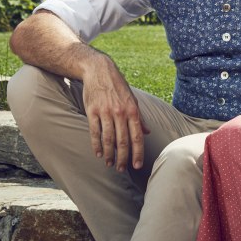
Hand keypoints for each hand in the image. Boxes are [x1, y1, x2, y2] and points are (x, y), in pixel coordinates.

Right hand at [81, 53, 148, 171]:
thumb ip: (139, 117)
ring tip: (109, 164)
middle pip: (122, 141)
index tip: (137, 165)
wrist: (99, 70)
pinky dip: (96, 145)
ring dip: (109, 154)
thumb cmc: (118, 87)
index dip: (138, 153)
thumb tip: (147, 132)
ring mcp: (105, 112)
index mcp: (132, 110)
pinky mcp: (92, 111)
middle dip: (123, 158)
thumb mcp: (132, 99)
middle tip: (121, 169)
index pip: (137, 137)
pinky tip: (98, 153)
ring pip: (108, 139)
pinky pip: (95, 132)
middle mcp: (120, 112)